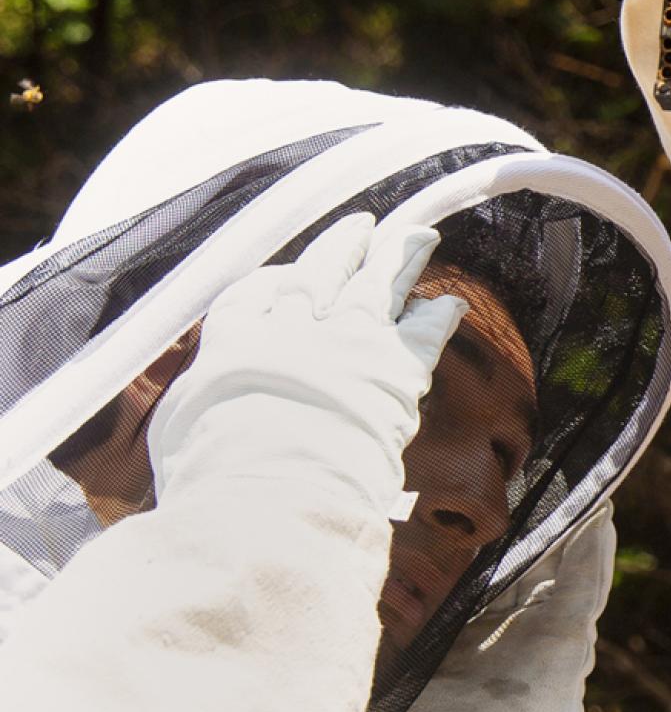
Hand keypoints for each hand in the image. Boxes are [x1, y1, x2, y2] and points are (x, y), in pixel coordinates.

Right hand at [148, 213, 467, 514]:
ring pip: (378, 286)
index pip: (252, 293)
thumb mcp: (178, 432)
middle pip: (322, 274)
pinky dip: (438, 316)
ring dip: (400, 258)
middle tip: (364, 224)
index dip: (274, 278)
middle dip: (343, 247)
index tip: (289, 272)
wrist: (271, 486)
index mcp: (234, 341)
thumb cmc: (211, 473)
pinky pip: (424, 333)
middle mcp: (293, 330)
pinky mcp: (396, 369)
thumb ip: (194, 406)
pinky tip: (452, 303)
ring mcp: (348, 342)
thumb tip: (201, 403)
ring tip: (419, 235)